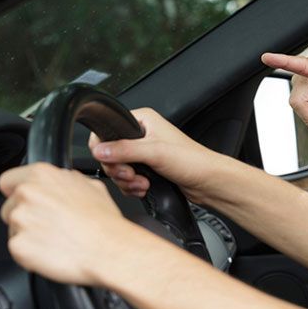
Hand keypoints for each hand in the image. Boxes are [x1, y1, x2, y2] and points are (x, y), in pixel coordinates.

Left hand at [0, 163, 139, 285]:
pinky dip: (31, 253)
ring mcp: (20, 220)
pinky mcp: (18, 245)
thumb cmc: (104, 222)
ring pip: (13, 229)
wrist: (109, 249)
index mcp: (43, 175)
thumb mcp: (93, 187)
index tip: (28, 202)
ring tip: (55, 238)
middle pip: (9, 207)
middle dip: (26, 216)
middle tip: (50, 224)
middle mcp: (27, 194)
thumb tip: (63, 181)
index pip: (8, 181)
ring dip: (29, 235)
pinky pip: (18, 249)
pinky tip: (52, 250)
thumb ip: (68, 180)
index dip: (18, 192)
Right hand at [88, 107, 212, 200]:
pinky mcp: (147, 169)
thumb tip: (100, 150)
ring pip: (118, 169)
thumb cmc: (192, 160)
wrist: (207, 181)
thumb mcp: (155, 152)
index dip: (105, 148)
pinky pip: (126, 179)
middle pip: (110, 153)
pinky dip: (132, 187)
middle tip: (131, 174)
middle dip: (119, 169)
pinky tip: (144, 188)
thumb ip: (124, 150)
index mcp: (143, 120)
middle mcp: (142, 134)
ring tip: (142, 183)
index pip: (108, 130)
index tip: (114, 160)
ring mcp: (144, 153)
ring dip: (127, 181)